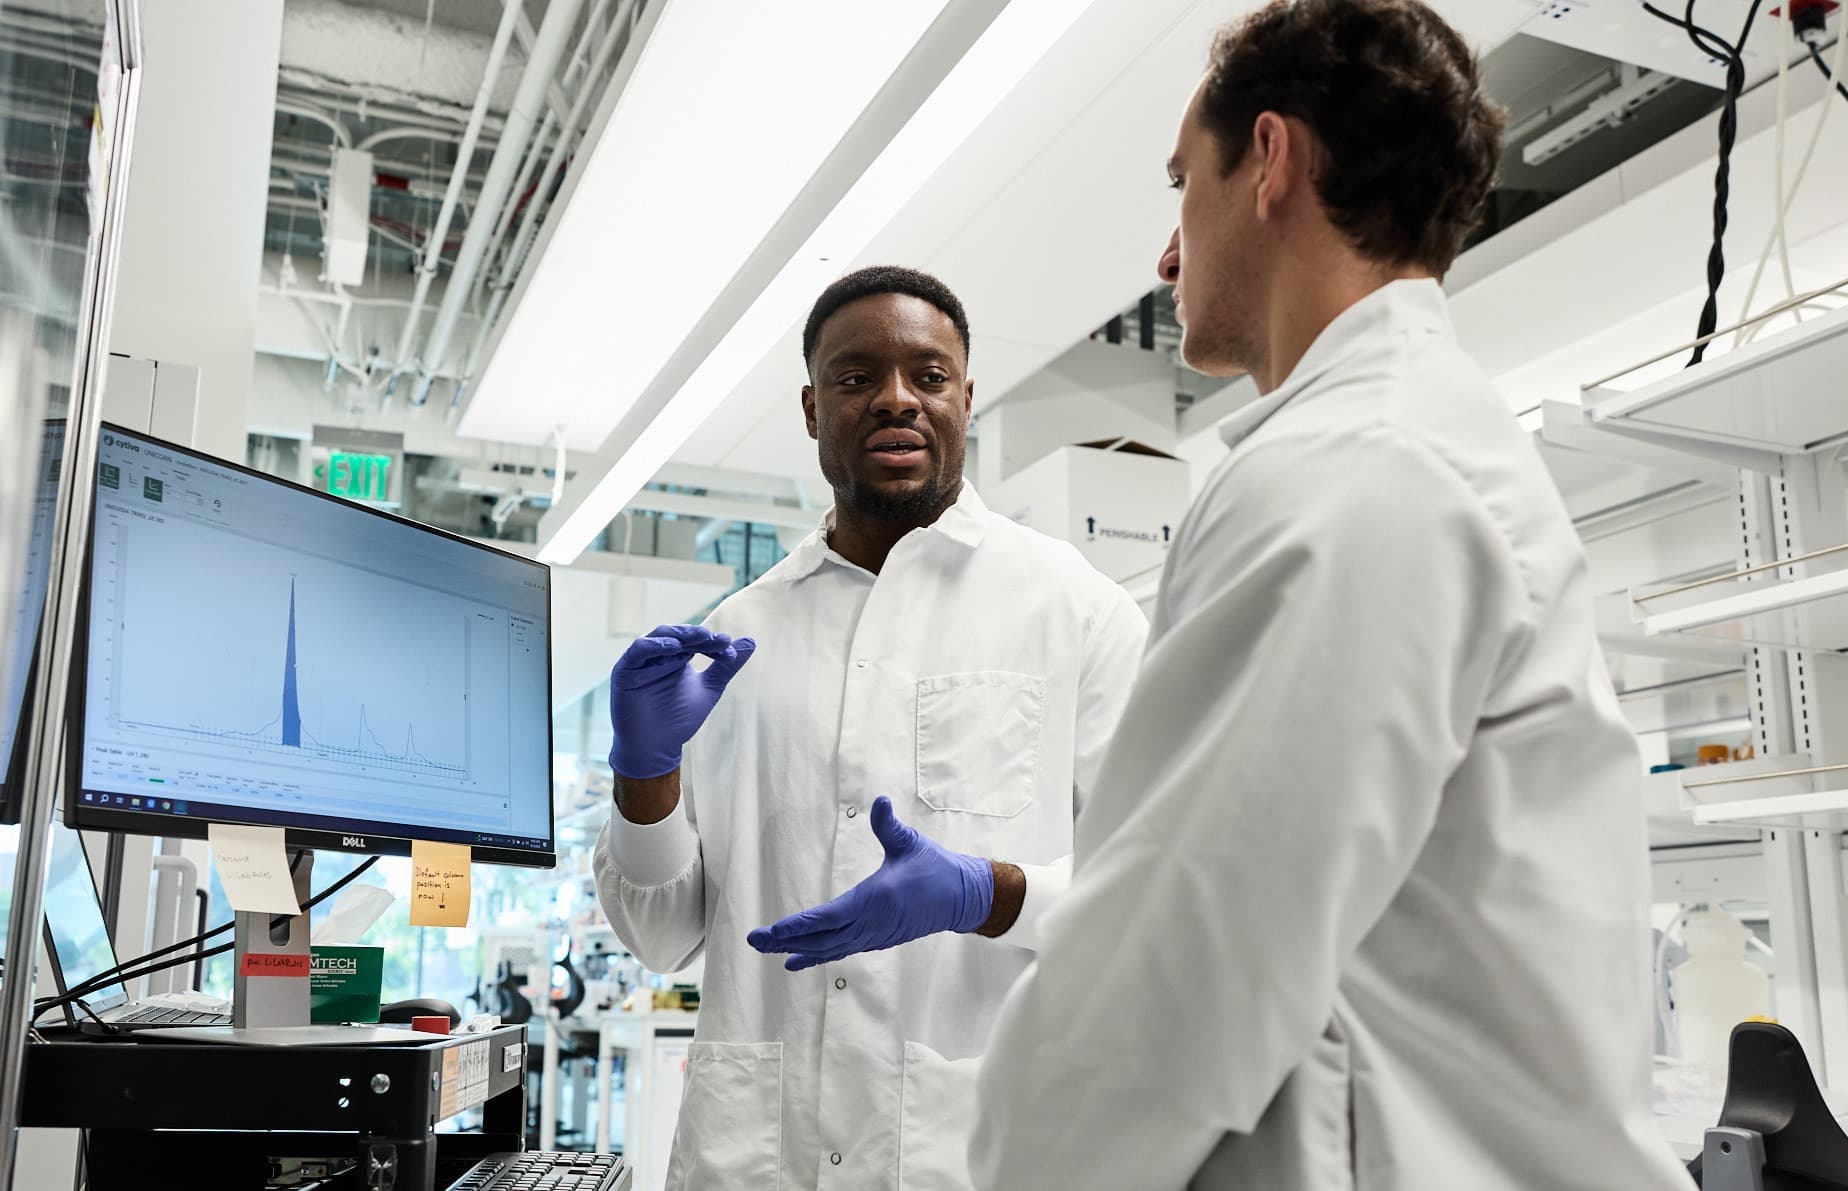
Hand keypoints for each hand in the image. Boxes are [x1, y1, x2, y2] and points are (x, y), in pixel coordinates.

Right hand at [607, 624, 754, 778]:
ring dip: (682, 636)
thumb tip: (751, 642)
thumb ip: (726, 666)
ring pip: (660, 637)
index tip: (730, 649)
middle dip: (700, 637)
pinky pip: (638, 650)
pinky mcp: (625, 670)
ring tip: (702, 638)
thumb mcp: (709, 689)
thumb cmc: (679, 720)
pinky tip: (674, 648)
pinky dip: (655, 646)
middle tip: (719, 640)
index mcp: (677, 657)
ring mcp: (642, 661)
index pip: (696, 641)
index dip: (713, 643)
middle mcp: (659, 655)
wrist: (655, 748)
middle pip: (680, 635)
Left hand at [747, 797, 993, 970]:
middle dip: (785, 941)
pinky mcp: (876, 939)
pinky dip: (816, 956)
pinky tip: (795, 960)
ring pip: (829, 948)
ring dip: (797, 949)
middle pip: (821, 938)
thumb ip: (889, 825)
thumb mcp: (911, 843)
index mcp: (875, 901)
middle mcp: (871, 924)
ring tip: (768, 949)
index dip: (797, 926)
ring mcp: (873, 936)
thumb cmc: (935, 869)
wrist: (962, 898)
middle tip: (754, 940)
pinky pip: (840, 950)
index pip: (827, 918)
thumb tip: (879, 801)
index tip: (771, 931)